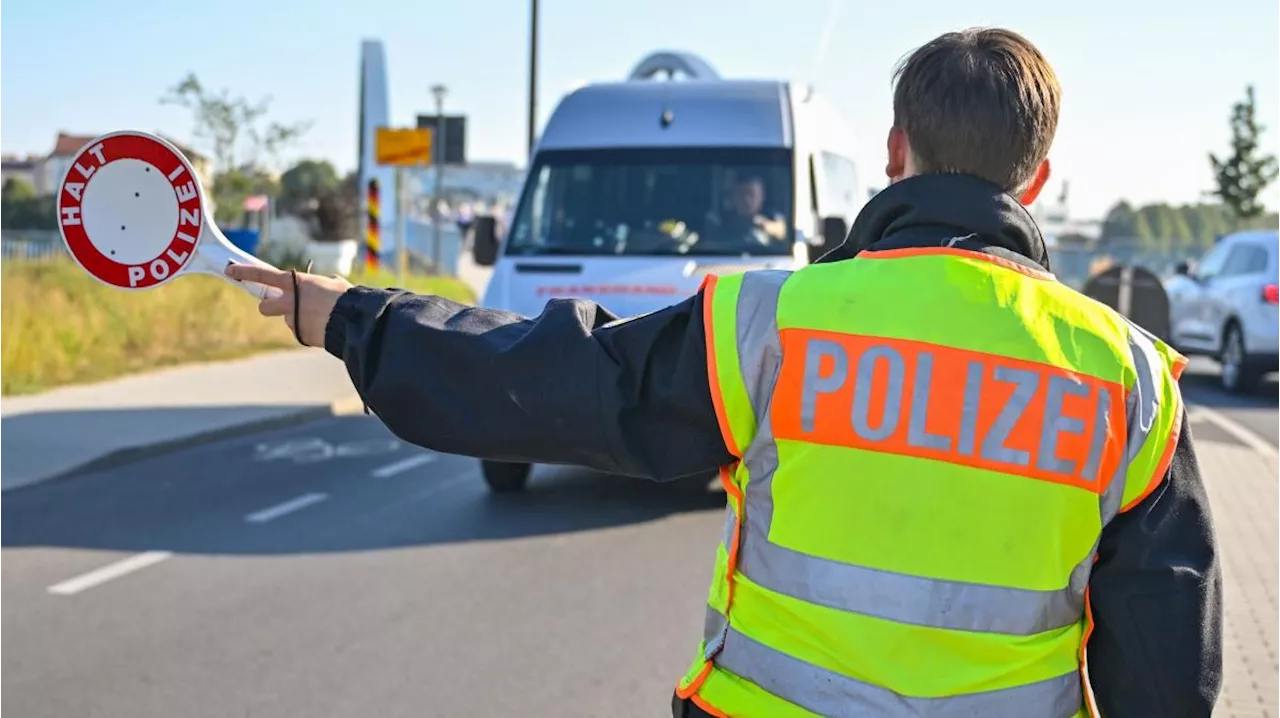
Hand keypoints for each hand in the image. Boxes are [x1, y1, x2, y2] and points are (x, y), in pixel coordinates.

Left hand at [225, 263, 353, 347]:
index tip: (231, 271)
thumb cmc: (346, 298)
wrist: (354, 322)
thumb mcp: (332, 283)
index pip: (263, 275)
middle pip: (265, 306)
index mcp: (296, 283)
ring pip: (290, 320)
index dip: (245, 272)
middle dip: (270, 306)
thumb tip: (323, 283)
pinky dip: (310, 330)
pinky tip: (326, 327)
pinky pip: (302, 331)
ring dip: (300, 319)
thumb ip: (320, 283)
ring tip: (322, 318)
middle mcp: (289, 302)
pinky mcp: (300, 335)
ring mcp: (293, 320)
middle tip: (285, 306)